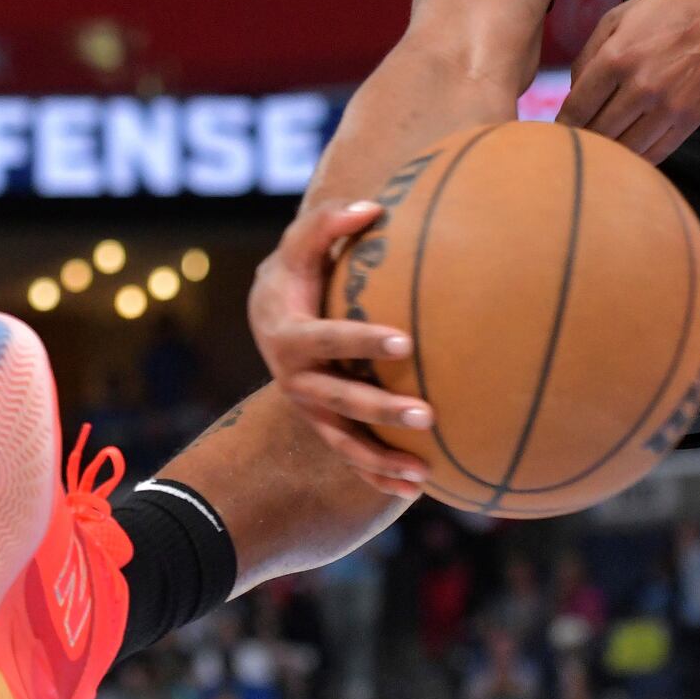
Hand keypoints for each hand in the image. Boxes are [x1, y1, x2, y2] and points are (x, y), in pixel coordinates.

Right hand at [249, 197, 430, 499]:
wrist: (270, 314)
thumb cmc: (296, 270)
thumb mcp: (299, 242)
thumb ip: (328, 223)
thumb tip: (373, 207)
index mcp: (288, 335)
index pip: (328, 339)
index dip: (363, 339)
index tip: (406, 341)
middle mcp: (295, 380)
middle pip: (341, 400)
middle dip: (382, 410)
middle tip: (429, 415)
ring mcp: (309, 409)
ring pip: (345, 441)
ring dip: (382, 459)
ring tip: (424, 473)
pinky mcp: (324, 425)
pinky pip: (351, 458)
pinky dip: (378, 475)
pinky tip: (416, 490)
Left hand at [559, 0, 699, 162]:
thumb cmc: (671, 10)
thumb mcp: (621, 16)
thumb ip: (589, 54)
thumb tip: (574, 92)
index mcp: (617, 57)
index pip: (577, 108)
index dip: (562, 125)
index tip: (558, 132)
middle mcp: (641, 85)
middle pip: (599, 132)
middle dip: (584, 139)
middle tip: (578, 142)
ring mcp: (668, 106)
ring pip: (626, 149)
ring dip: (611, 152)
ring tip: (603, 149)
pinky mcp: (690, 119)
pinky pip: (657, 153)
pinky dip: (639, 158)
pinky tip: (631, 151)